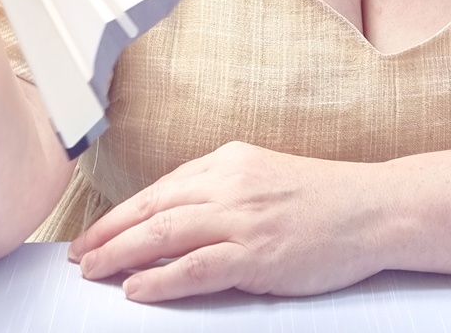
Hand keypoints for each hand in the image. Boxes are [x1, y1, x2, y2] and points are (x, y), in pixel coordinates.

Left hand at [70, 140, 385, 301]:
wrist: (373, 208)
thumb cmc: (324, 198)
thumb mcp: (265, 175)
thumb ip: (224, 188)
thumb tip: (178, 211)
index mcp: (230, 161)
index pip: (161, 187)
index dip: (123, 212)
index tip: (95, 232)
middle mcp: (230, 183)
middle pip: (153, 208)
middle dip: (108, 233)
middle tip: (78, 256)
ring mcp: (243, 218)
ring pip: (165, 234)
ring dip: (121, 254)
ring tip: (92, 272)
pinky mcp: (257, 253)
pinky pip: (196, 267)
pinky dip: (160, 278)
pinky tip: (136, 288)